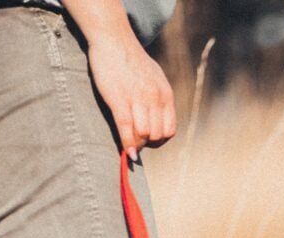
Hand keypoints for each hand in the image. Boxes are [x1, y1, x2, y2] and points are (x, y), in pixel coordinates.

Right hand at [88, 36, 175, 158]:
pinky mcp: (119, 100)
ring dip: (136, 145)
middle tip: (137, 144)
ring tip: (130, 145)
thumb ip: (158, 97)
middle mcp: (155, 98)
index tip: (150, 141)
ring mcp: (138, 99)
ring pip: (143, 135)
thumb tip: (155, 118)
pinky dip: (127, 144)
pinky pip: (126, 129)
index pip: (170, 130)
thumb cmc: (131, 59)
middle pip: (157, 135)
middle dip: (147, 144)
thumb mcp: (154, 77)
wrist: (113, 39)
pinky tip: (126, 152)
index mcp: (166, 95)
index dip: (160, 140)